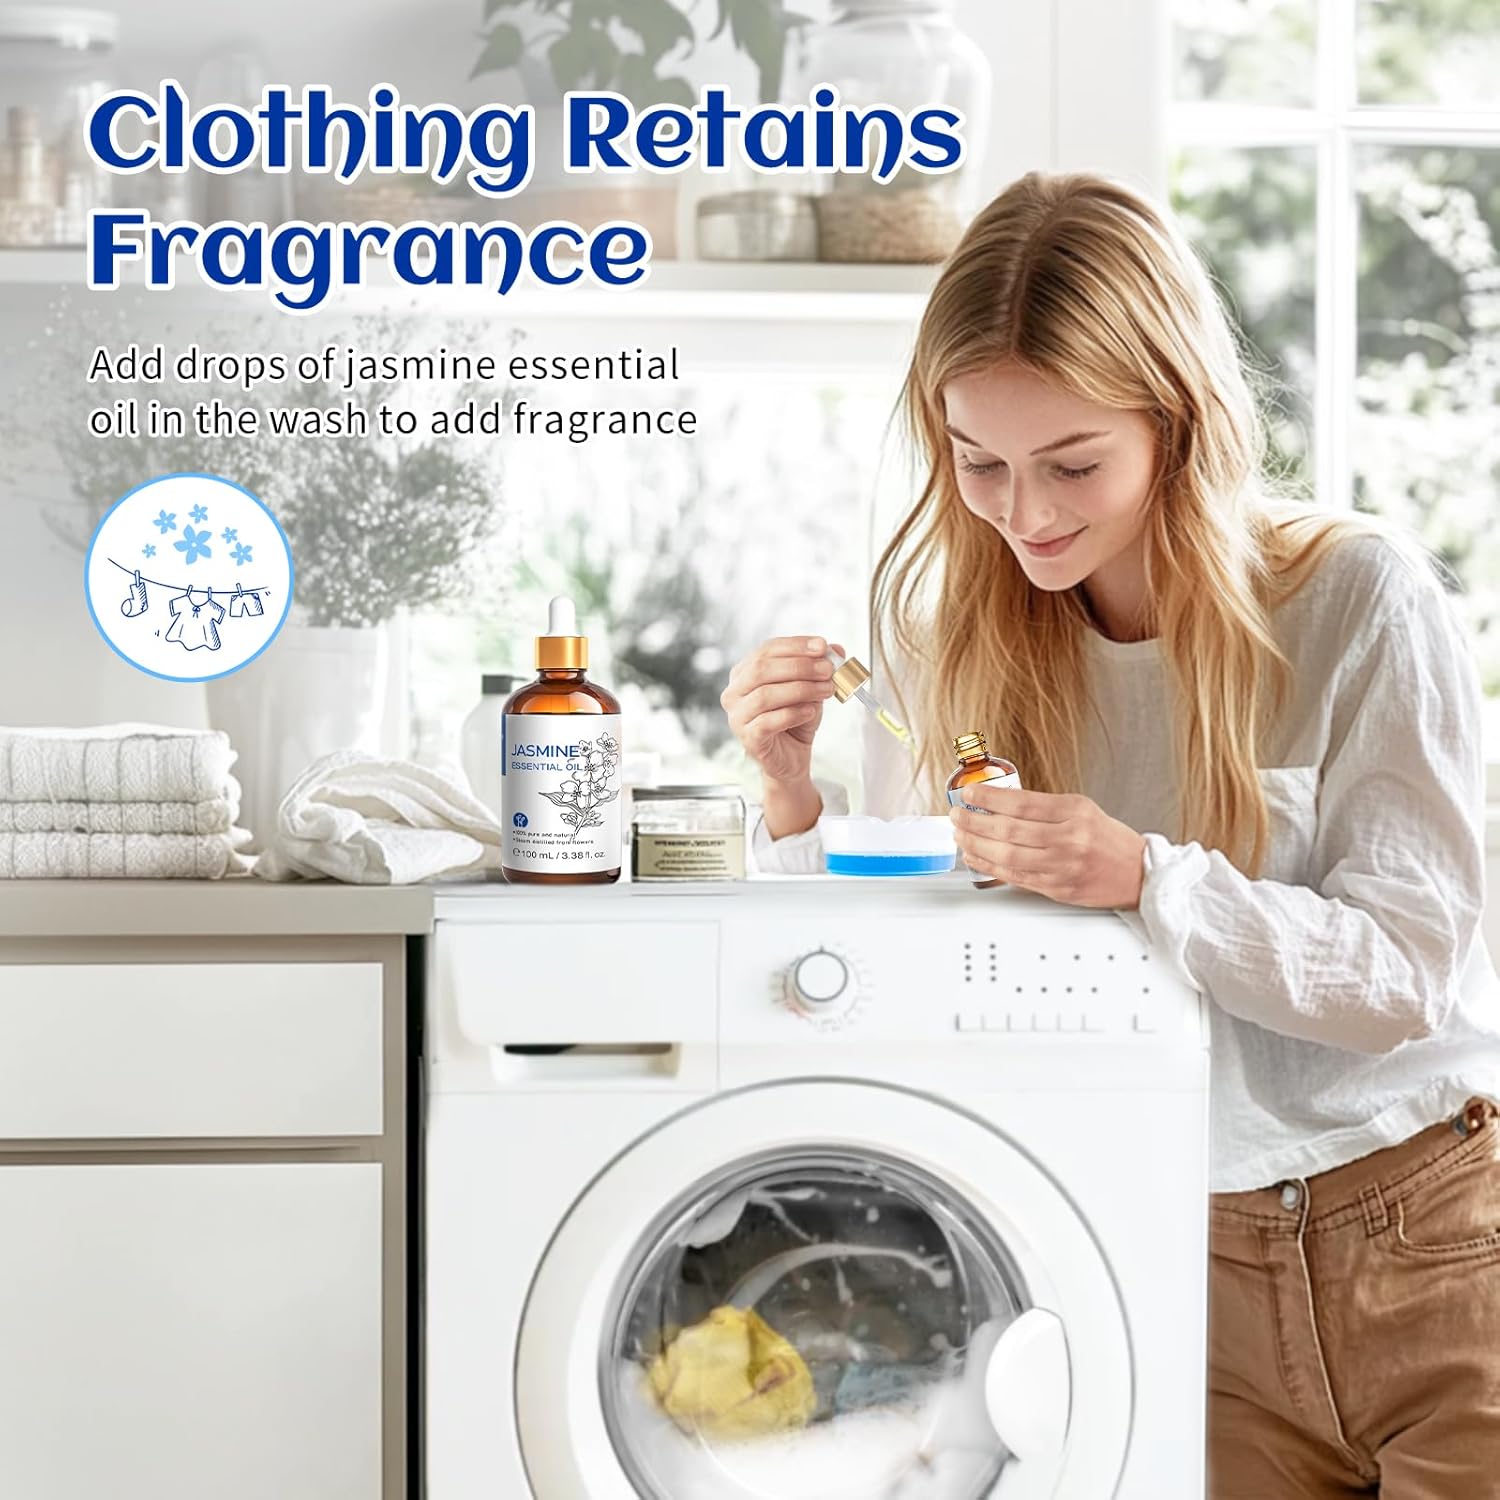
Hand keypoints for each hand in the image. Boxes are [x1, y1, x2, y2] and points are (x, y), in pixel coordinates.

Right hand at [721, 635, 844, 787]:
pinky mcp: (748, 738)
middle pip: (762, 669)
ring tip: (826, 690)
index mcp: (744, 672)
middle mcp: (734, 692)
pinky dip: (793, 714)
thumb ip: (820, 667)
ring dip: (801, 689)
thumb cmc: (795, 719)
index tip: (823, 646)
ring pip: (765, 695)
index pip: (767, 649)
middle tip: (828, 670)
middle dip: (800, 666)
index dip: (796, 646)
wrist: (791, 756)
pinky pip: (768, 722)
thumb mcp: (811, 688)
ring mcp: (737, 716)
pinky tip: (811, 712)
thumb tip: (837, 649)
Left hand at [949, 786, 1146, 909]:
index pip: (1022, 803)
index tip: (970, 794)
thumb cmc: (1109, 840)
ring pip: (1007, 855)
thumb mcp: (1082, 810)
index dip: (989, 798)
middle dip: (975, 822)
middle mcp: (1069, 839)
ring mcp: (1062, 866)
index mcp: (1075, 812)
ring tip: (960, 835)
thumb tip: (998, 804)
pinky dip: (989, 866)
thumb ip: (1044, 808)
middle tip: (957, 815)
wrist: (1138, 874)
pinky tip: (976, 857)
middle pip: (1009, 830)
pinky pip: (1014, 877)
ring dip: (976, 845)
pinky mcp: (1056, 888)